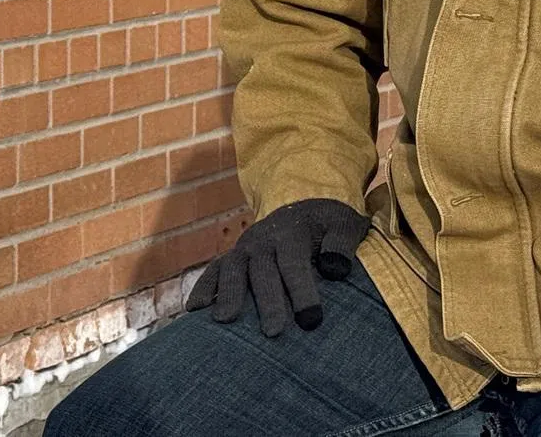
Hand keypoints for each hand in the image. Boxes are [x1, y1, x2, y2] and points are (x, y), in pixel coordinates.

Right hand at [184, 198, 370, 336]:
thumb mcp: (346, 224)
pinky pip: (214, 269)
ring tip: (225, 321)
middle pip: (263, 269)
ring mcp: (245, 247)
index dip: (302, 290)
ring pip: (234, 268)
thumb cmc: (329, 226)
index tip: (311, 320)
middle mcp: (264, 238)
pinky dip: (204, 286)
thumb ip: (342, 243)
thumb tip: (336, 268)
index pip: (294, 261)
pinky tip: (194, 309)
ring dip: (229, 293)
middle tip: (274, 332)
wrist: (305, 208)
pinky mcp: (232, 257)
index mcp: (293, 231)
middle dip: (267, 300)